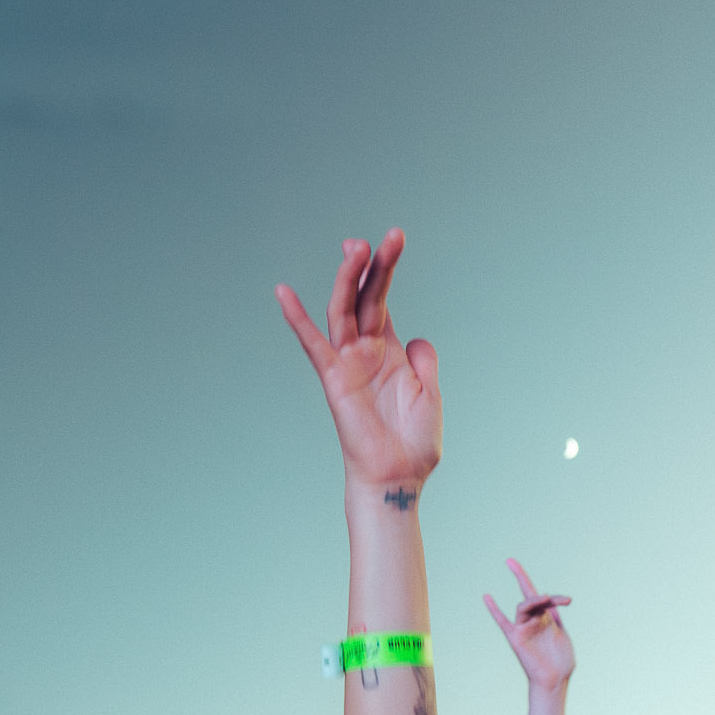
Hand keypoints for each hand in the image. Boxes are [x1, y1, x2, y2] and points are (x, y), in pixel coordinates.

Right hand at [275, 230, 440, 491]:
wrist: (398, 477)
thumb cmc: (414, 443)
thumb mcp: (431, 395)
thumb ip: (425, 362)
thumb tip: (416, 338)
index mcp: (390, 351)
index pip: (382, 300)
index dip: (386, 269)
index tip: (394, 238)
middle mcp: (365, 351)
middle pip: (365, 297)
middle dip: (371, 266)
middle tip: (381, 237)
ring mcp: (348, 362)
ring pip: (342, 311)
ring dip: (347, 279)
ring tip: (355, 248)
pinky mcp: (334, 378)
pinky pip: (313, 345)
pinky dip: (297, 319)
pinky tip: (284, 292)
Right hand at [483, 559, 573, 691]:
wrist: (555, 680)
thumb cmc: (560, 662)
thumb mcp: (561, 634)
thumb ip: (554, 617)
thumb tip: (549, 597)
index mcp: (545, 619)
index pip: (544, 599)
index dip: (555, 597)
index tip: (569, 601)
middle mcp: (532, 621)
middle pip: (531, 597)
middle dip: (527, 582)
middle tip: (526, 575)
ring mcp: (523, 628)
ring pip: (524, 606)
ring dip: (534, 600)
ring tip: (546, 598)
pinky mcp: (515, 638)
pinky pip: (502, 622)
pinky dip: (494, 610)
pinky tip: (486, 596)